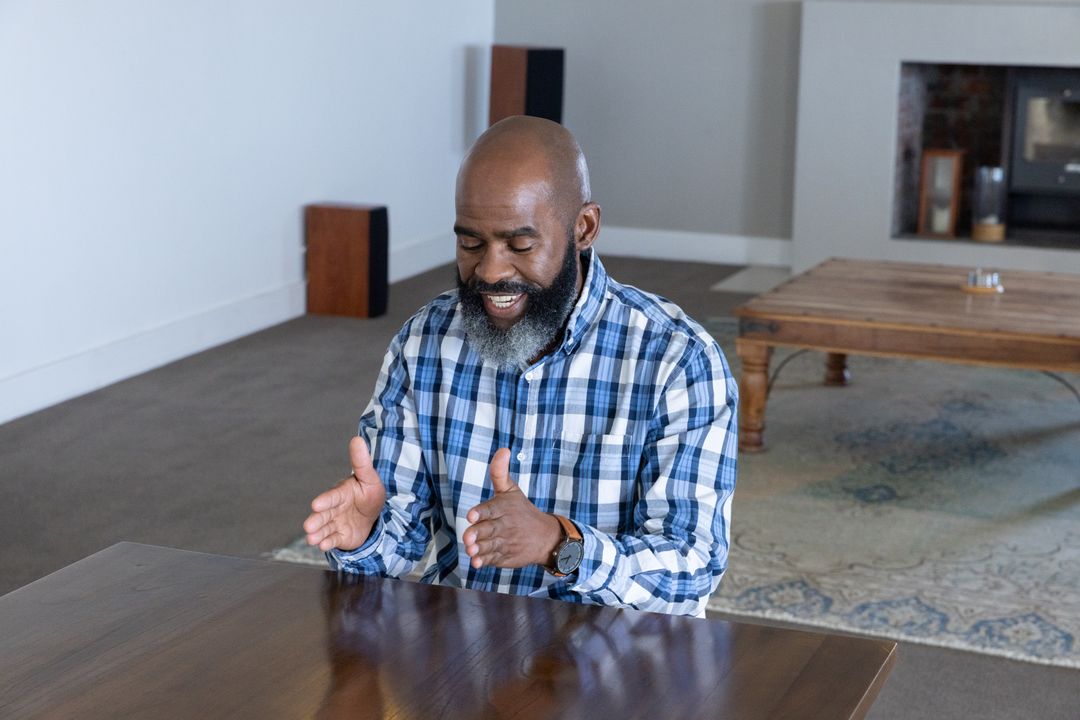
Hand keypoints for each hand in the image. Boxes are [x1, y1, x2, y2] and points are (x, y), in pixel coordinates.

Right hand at [304, 436, 386, 551]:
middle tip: (308, 527)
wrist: (374, 515)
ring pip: (325, 529)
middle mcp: (335, 509)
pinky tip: (323, 546)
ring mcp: (336, 523)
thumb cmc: (369, 494)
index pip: (332, 497)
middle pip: (324, 515)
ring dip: (318, 534)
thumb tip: (357, 439)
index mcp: (341, 493)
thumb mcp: (369, 478)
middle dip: (316, 521)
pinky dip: (328, 543)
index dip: (325, 501)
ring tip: (312, 539)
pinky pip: (333, 540)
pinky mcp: (340, 536)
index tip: (316, 504)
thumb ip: (361, 462)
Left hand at [463, 448, 561, 568]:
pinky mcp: (504, 556)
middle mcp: (504, 526)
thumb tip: (503, 449)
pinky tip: (478, 563)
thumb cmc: (522, 510)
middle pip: (488, 529)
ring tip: (471, 550)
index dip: (481, 512)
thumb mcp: (511, 490)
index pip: (491, 509)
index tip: (471, 515)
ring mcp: (505, 542)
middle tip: (468, 538)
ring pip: (489, 545)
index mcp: (503, 508)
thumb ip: (500, 472)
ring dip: (479, 549)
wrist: (545, 537)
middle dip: (478, 533)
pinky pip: (493, 559)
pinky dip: (485, 561)